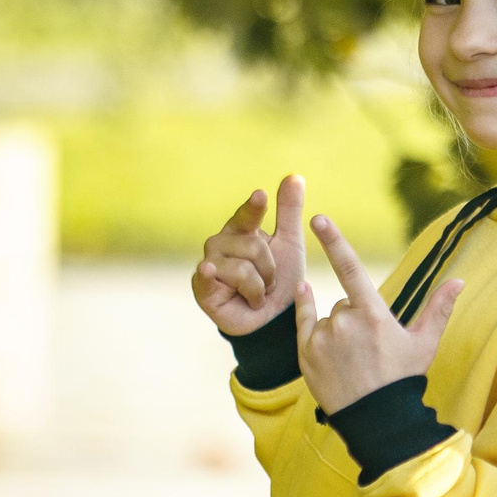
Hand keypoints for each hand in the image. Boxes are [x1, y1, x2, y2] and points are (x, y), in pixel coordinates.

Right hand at [194, 176, 307, 336]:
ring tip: (256, 294)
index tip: (261, 196)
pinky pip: (211, 277)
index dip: (254, 208)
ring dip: (259, 287)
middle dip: (269, 269)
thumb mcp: (290, 244)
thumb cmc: (281, 281)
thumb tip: (294, 175)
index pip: (246, 215)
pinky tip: (208, 271)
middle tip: (268, 283)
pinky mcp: (201, 288)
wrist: (273, 321)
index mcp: (240, 232)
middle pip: (252, 246)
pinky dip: (212, 277)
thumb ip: (288, 211)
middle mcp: (220, 244)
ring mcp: (208, 266)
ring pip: (242, 268)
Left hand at [295, 214, 464, 413]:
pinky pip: (306, 324)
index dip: (334, 240)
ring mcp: (322, 338)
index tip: (319, 219)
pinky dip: (310, 319)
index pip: (351, 268)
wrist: (376, 419)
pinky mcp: (305, 353)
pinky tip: (315, 318)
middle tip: (369, 348)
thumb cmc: (403, 379)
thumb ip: (439, 308)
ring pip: (328, 318)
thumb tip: (460, 281)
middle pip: (345, 303)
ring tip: (352, 359)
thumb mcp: (425, 343)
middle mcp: (344, 322)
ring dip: (338, 329)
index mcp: (373, 315)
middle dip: (355, 317)